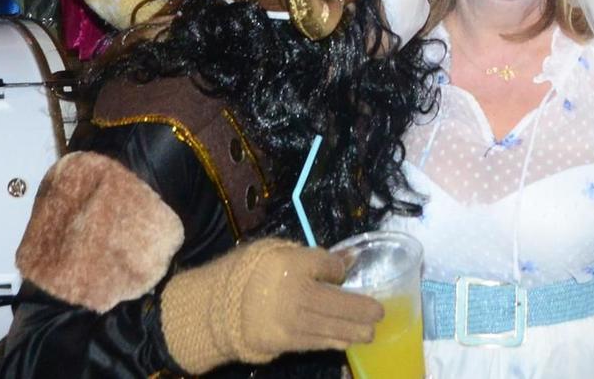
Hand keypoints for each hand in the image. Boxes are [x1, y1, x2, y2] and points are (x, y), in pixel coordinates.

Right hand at [160, 238, 383, 369]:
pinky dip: (333, 341)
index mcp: (292, 264)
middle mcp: (297, 294)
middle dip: (362, 310)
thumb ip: (312, 257)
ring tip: (370, 332)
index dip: (341, 268)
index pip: (328, 266)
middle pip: (338, 302)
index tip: (347, 270)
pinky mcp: (285, 342)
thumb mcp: (276, 251)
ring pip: (331, 327)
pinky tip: (346, 341)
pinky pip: (315, 342)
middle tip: (380, 313)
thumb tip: (347, 260)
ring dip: (354, 331)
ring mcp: (292, 321)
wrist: (214, 307)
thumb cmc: (247, 272)